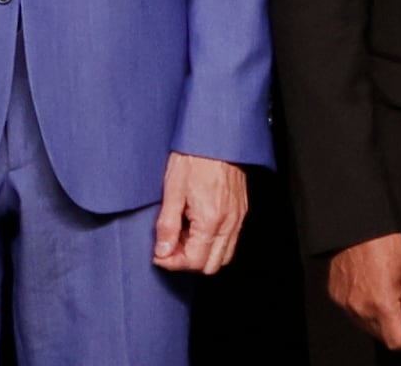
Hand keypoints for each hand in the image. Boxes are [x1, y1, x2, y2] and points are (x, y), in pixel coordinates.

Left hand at [151, 152, 247, 273]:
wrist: (216, 135)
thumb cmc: (194, 155)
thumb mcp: (172, 189)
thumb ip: (167, 225)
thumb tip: (162, 251)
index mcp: (210, 219)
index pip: (194, 261)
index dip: (173, 263)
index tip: (159, 255)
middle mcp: (229, 223)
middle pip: (212, 265)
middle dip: (188, 262)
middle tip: (169, 247)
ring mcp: (238, 218)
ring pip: (224, 256)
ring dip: (202, 254)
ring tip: (183, 237)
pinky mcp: (241, 211)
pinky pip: (230, 241)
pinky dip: (214, 244)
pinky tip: (197, 228)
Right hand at [324, 233, 400, 351]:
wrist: (357, 225)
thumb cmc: (383, 243)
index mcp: (381, 304)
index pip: (397, 343)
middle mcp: (360, 308)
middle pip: (383, 337)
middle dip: (398, 329)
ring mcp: (345, 303)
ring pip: (368, 327)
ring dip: (382, 321)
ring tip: (389, 295)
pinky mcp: (336, 296)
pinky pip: (354, 313)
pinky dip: (366, 310)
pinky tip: (372, 291)